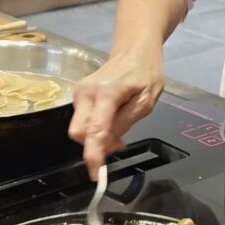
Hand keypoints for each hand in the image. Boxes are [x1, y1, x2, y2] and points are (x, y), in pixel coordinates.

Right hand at [69, 52, 163, 178]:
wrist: (134, 49)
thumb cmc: (145, 72)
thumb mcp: (146, 101)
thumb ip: (125, 123)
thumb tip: (108, 145)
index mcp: (105, 93)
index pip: (94, 129)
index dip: (93, 155)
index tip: (95, 174)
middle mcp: (86, 92)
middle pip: (78, 132)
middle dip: (94, 146)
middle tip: (119, 144)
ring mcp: (79, 92)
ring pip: (80, 128)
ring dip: (96, 137)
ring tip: (120, 128)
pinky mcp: (78, 95)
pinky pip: (82, 120)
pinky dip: (95, 128)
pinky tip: (111, 121)